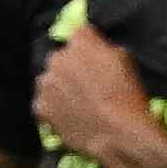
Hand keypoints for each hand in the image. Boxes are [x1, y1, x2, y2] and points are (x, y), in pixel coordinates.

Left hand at [30, 22, 160, 167]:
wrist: (117, 132)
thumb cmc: (127, 94)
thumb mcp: (124, 59)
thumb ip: (104, 47)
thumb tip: (95, 45)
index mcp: (79, 41)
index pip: (79, 35)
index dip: (88, 48)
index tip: (95, 60)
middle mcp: (56, 58)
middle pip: (60, 59)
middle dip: (70, 68)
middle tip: (86, 86)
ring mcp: (45, 83)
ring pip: (49, 81)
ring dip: (58, 88)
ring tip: (77, 104)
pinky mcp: (40, 107)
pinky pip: (43, 104)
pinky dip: (53, 110)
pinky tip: (69, 118)